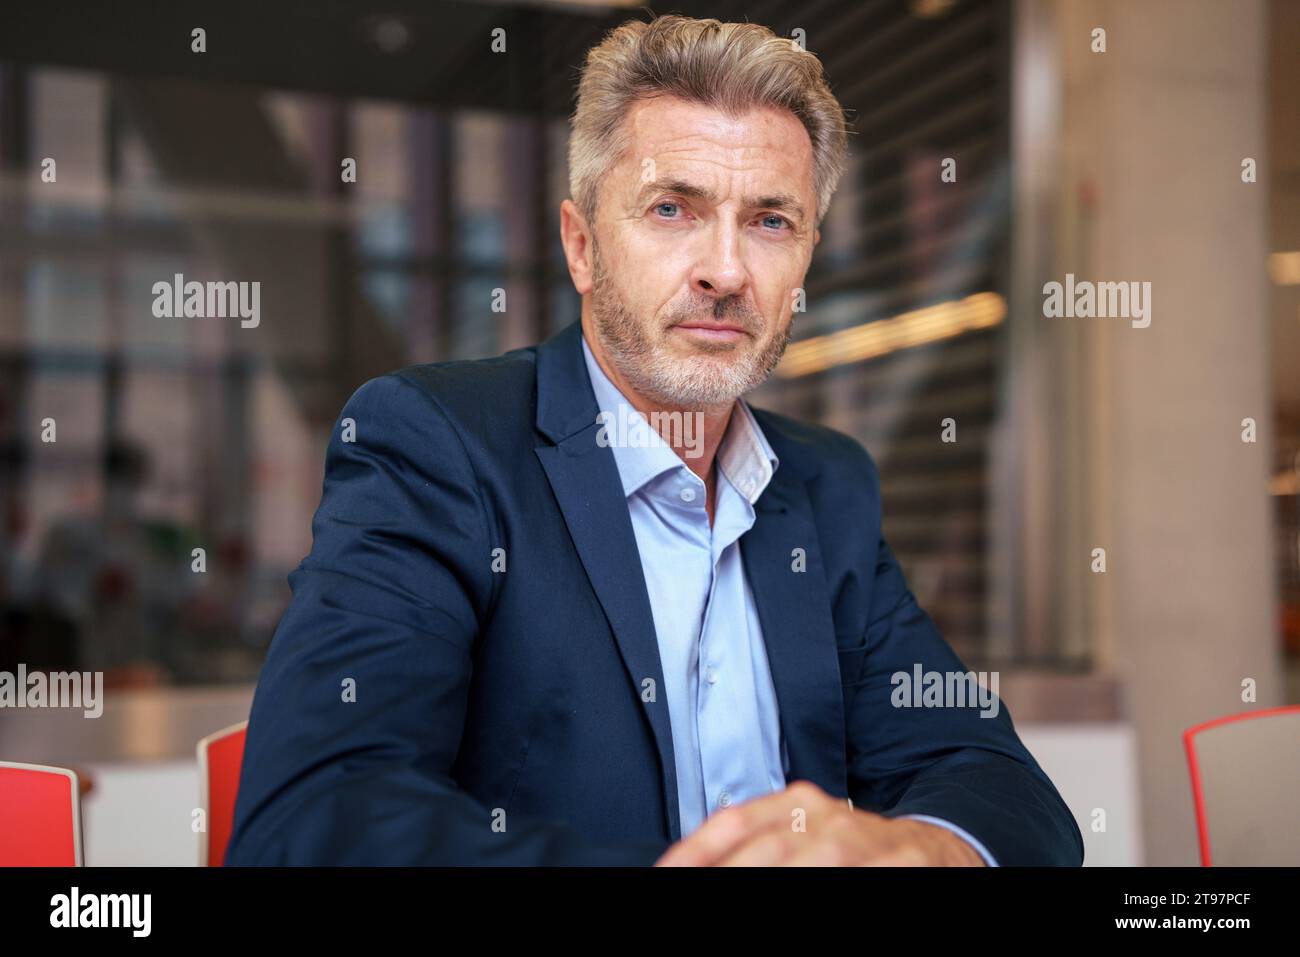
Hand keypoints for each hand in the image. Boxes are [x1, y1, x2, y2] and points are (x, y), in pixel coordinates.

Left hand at [653, 780, 985, 865]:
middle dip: (726, 874)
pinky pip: (853, 876)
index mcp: (795, 804)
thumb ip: (755, 845)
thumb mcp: (804, 836)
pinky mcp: (897, 864)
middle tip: (689, 894)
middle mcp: (824, 818)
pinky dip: (821, 884)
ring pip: (805, 864)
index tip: (665, 873)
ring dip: (765, 880)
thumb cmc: (857, 851)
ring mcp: (861, 842)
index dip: (694, 851)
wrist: (941, 848)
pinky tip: (807, 892)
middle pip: (762, 852)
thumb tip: (691, 863)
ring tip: (724, 900)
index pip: (732, 824)